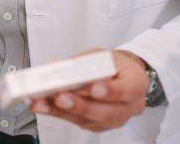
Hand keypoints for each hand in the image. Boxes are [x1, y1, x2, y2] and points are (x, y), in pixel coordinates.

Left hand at [30, 49, 148, 132]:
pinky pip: (81, 123)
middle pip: (108, 112)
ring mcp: (116, 119)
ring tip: (43, 103)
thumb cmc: (114, 65)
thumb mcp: (101, 55)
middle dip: (81, 106)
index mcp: (136, 83)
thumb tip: (55, 67)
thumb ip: (82, 62)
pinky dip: (61, 114)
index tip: (94, 88)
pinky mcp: (100, 125)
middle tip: (60, 97)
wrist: (123, 75)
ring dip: (64, 112)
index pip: (127, 90)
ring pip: (92, 121)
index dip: (111, 91)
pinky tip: (46, 107)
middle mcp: (130, 106)